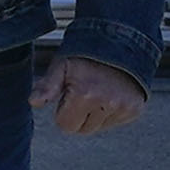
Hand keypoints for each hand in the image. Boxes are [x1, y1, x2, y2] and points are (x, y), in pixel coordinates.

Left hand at [33, 54, 148, 136]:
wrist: (119, 39)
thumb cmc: (86, 52)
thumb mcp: (61, 65)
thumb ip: (47, 86)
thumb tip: (33, 102)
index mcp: (85, 93)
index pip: (66, 126)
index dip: (64, 110)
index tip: (70, 94)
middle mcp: (107, 103)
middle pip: (83, 130)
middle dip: (80, 114)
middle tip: (85, 90)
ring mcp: (124, 107)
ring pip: (99, 127)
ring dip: (96, 113)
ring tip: (99, 89)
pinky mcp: (135, 108)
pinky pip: (115, 123)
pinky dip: (112, 112)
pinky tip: (111, 92)